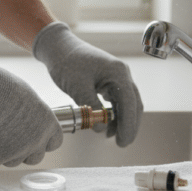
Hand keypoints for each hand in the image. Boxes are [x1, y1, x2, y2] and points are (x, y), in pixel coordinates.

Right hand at [0, 53, 62, 166]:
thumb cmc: (1, 87)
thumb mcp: (26, 96)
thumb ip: (32, 114)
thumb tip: (28, 120)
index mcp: (47, 124)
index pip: (55, 142)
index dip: (44, 141)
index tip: (36, 137)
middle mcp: (36, 140)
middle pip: (35, 158)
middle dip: (24, 151)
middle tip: (11, 138)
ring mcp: (18, 152)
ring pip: (12, 161)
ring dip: (3, 151)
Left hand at [33, 22, 142, 145]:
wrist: (58, 47)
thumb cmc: (67, 62)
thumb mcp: (78, 87)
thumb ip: (91, 108)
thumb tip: (101, 128)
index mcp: (118, 73)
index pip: (130, 103)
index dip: (129, 125)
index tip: (124, 141)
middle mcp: (121, 74)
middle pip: (133, 104)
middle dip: (129, 125)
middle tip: (122, 143)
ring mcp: (116, 76)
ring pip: (126, 103)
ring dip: (121, 120)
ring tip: (111, 136)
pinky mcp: (108, 80)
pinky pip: (117, 100)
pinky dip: (113, 113)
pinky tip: (106, 124)